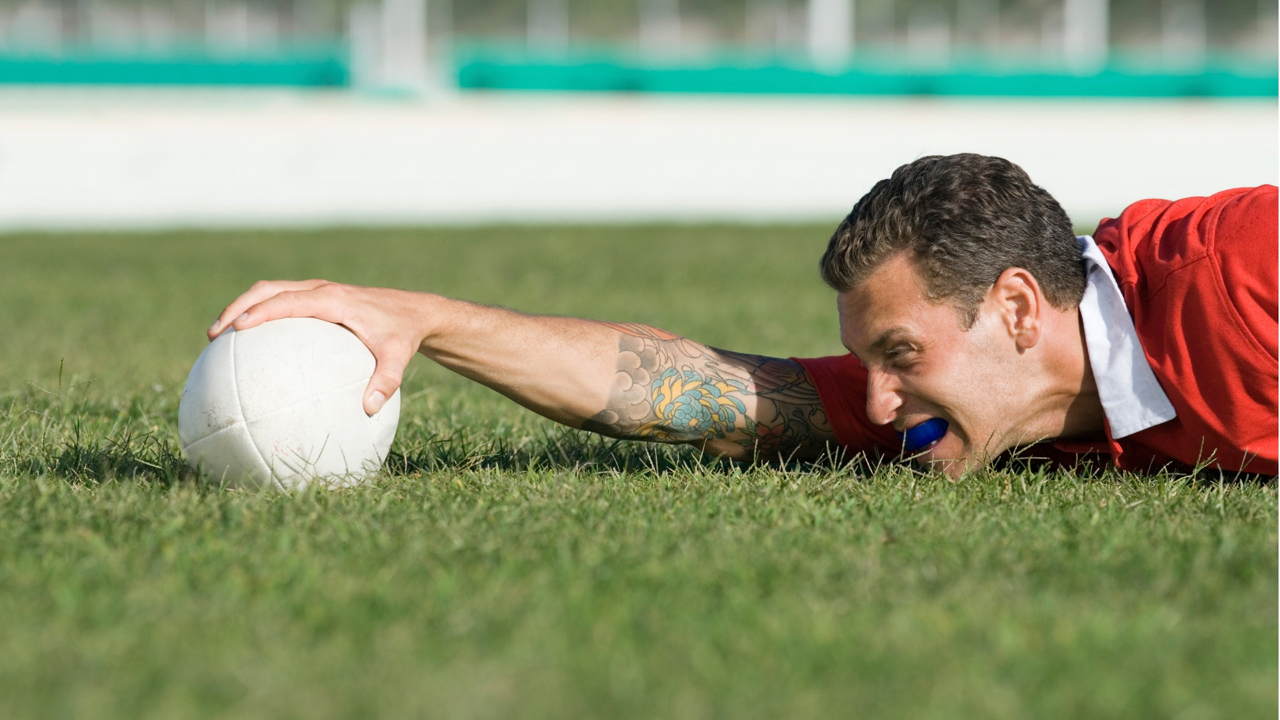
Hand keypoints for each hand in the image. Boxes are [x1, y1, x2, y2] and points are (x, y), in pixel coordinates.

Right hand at [208, 280, 432, 415]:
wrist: (415, 312)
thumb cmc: (403, 335)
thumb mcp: (399, 358)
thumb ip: (386, 382)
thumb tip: (369, 409)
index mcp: (335, 299)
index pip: (289, 300)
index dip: (260, 311)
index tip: (236, 328)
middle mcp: (322, 290)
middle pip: (268, 290)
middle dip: (238, 307)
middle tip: (214, 334)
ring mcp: (317, 292)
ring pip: (270, 292)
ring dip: (243, 308)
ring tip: (218, 338)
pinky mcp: (317, 298)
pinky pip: (281, 302)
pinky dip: (261, 315)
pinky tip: (249, 347)